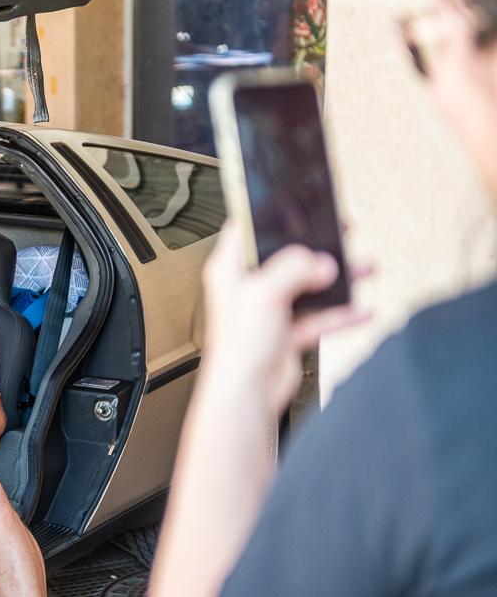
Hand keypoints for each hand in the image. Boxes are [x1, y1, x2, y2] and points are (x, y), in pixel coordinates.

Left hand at [201, 220, 368, 415]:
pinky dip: (342, 314)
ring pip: (309, 285)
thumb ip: (294, 270)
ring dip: (338, 279)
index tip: (295, 202)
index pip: (246, 229)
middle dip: (317, 246)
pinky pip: (321, 317)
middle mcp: (249, 286)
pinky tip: (363, 310)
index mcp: (231, 269)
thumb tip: (321, 262)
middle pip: (287, 256)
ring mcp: (270, 309)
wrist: (248, 394)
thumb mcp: (264, 294)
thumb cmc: (238, 347)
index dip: (270, 214)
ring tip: (365, 267)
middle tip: (342, 232)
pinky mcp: (288, 332)